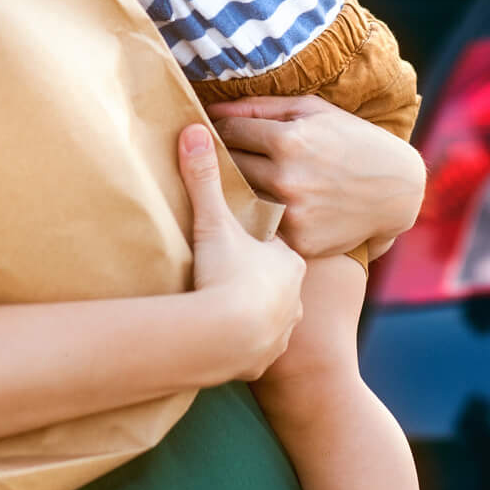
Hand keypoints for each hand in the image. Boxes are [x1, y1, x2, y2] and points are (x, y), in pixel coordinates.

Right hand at [178, 123, 305, 380]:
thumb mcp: (213, 221)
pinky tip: (229, 334)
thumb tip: (194, 130)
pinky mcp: (266, 359)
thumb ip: (204, 178)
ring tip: (228, 303)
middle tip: (231, 267)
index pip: (275, 243)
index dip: (257, 239)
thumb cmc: (226, 275)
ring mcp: (284, 329)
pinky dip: (246, 339)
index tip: (238, 237)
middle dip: (258, 275)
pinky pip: (259, 345)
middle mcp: (295, 296)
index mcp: (288, 259)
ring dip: (255, 309)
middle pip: (276, 279)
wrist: (226, 338)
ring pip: (273, 313)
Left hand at [207, 96, 426, 257]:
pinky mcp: (301, 241)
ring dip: (239, 187)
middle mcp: (287, 178)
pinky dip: (262, 215)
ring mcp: (293, 213)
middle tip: (225, 155)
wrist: (398, 190)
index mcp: (288, 140)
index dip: (220, 129)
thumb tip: (211, 110)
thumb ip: (258, 106)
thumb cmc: (350, 139)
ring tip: (248, 178)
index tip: (218, 131)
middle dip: (226, 157)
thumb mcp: (310, 109)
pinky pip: (263, 225)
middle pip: (229, 165)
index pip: (228, 132)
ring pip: (240, 197)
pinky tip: (272, 205)